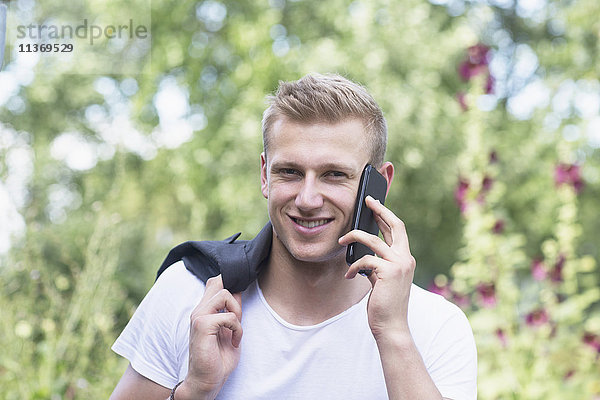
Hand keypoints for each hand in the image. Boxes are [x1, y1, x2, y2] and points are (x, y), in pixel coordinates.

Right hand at [177, 275, 242, 399]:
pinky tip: (234, 342)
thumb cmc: (218, 358)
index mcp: (204, 310)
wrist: (206, 380)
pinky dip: (237, 329)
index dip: (230, 286)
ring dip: (237, 311)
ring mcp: (199, 317)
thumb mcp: (230, 330)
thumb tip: (240, 291)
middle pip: (218, 281)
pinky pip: (229, 316)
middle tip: (238, 318)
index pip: (215, 283)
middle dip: (236, 297)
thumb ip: (232, 311)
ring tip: (236, 330)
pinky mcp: (202, 326)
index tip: (239, 306)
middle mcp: (199, 310)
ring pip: (225, 294)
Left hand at [338, 196, 415, 339]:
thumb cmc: (384, 303)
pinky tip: (348, 276)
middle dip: (380, 209)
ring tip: (341, 240)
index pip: (397, 230)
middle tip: (367, 200)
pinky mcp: (388, 272)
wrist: (391, 325)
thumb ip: (377, 263)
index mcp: (405, 258)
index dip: (386, 215)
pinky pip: (365, 260)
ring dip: (353, 237)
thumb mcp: (381, 278)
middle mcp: (406, 258)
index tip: (374, 204)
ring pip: (373, 240)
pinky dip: (353, 267)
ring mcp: (399, 264)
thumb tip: (362, 250)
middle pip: (395, 225)